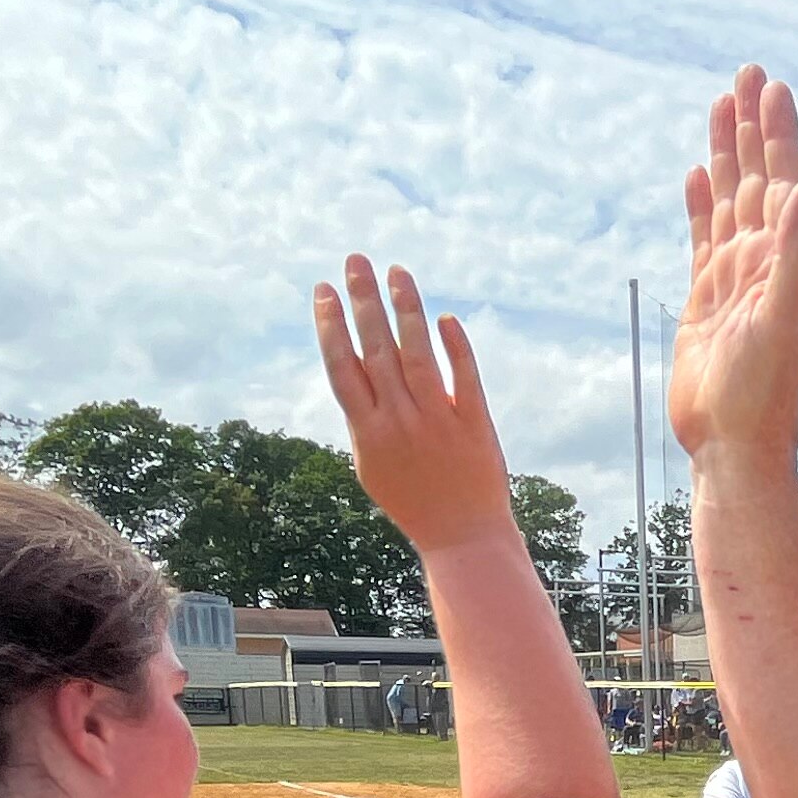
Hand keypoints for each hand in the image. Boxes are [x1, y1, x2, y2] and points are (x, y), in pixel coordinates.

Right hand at [314, 258, 512, 557]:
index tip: (324, 288)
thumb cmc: (414, 502)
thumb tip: (354, 368)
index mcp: (368, 433)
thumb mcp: (373, 465)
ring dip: (406, 309)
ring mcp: (437, 421)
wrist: (463, 538)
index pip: (343, 368)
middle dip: (363, 301)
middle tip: (356, 259)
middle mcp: (399, 422)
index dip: (331, 326)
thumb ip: (364, 418)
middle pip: (377, 350)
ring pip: (418, 355)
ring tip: (397, 271)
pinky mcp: (474, 424)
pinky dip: (455, 347)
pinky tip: (445, 318)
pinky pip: (464, 377)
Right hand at [664, 66, 797, 469]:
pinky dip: (702, 204)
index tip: (771, 87)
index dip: (778, 133)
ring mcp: (735, 279)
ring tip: (722, 106)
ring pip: (730, 200)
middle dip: (753, 127)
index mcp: (786, 260)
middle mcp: (765, 262)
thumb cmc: (764, 394)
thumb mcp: (784, 320)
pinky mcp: (708, 299)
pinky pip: (704, 238)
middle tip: (749, 74)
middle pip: (758, 178)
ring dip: (728, 154)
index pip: (784, 181)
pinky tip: (699, 175)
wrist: (733, 446)